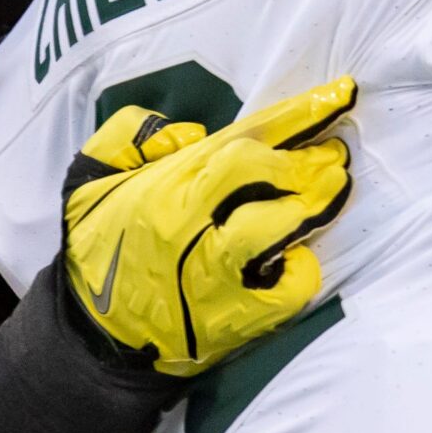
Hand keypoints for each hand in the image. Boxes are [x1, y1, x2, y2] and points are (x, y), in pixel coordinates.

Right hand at [61, 77, 356, 376]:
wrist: (91, 336)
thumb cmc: (96, 249)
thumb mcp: (91, 177)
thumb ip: (132, 135)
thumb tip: (193, 133)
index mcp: (166, 187)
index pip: (244, 139)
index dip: (299, 115)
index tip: (340, 96)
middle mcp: (192, 227)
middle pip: (268, 179)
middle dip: (311, 162)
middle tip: (337, 153)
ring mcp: (215, 277)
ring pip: (279, 230)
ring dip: (314, 207)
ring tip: (335, 190)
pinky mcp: (231, 319)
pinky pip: (284, 291)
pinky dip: (300, 270)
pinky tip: (300, 255)